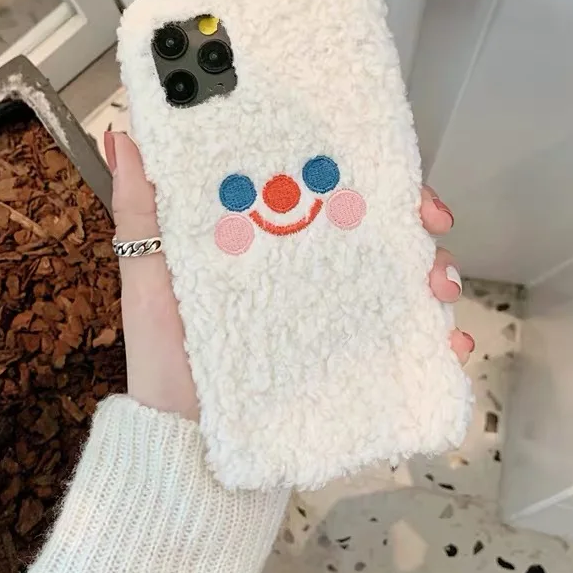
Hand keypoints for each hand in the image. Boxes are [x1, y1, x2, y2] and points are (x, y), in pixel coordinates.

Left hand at [104, 132, 473, 421]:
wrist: (184, 440)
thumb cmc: (163, 354)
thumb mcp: (147, 272)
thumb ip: (139, 206)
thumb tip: (126, 132)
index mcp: (267, 235)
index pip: (321, 185)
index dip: (360, 168)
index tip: (386, 166)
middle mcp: (306, 265)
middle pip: (374, 224)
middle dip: (414, 216)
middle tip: (429, 224)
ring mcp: (330, 310)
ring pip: (399, 275)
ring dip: (433, 271)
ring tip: (437, 287)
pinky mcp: (345, 356)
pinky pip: (402, 340)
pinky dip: (435, 336)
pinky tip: (446, 340)